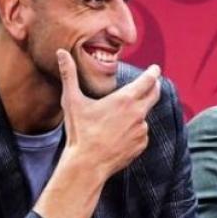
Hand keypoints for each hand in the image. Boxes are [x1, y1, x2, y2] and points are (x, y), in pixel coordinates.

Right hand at [57, 49, 160, 178]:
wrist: (87, 164)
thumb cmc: (79, 132)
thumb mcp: (72, 101)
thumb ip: (68, 74)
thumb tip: (61, 52)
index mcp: (124, 100)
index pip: (147, 81)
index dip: (153, 73)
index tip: (156, 69)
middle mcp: (138, 113)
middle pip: (154, 95)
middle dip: (155, 86)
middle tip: (154, 82)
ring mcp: (141, 130)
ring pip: (144, 116)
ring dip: (138, 112)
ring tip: (118, 119)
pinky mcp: (141, 144)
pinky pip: (141, 133)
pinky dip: (134, 130)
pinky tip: (119, 135)